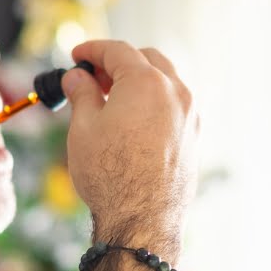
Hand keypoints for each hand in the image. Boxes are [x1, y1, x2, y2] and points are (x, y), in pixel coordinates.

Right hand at [61, 40, 198, 256]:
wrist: (142, 220)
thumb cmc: (110, 176)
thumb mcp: (84, 128)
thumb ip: (82, 93)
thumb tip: (77, 77)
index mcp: (146, 82)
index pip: (117, 50)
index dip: (92, 50)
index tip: (77, 56)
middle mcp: (176, 92)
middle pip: (147, 59)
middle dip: (119, 62)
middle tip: (94, 77)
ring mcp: (190, 115)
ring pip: (165, 82)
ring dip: (139, 81)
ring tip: (112, 100)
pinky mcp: (194, 137)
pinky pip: (174, 106)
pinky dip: (154, 102)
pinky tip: (133, 121)